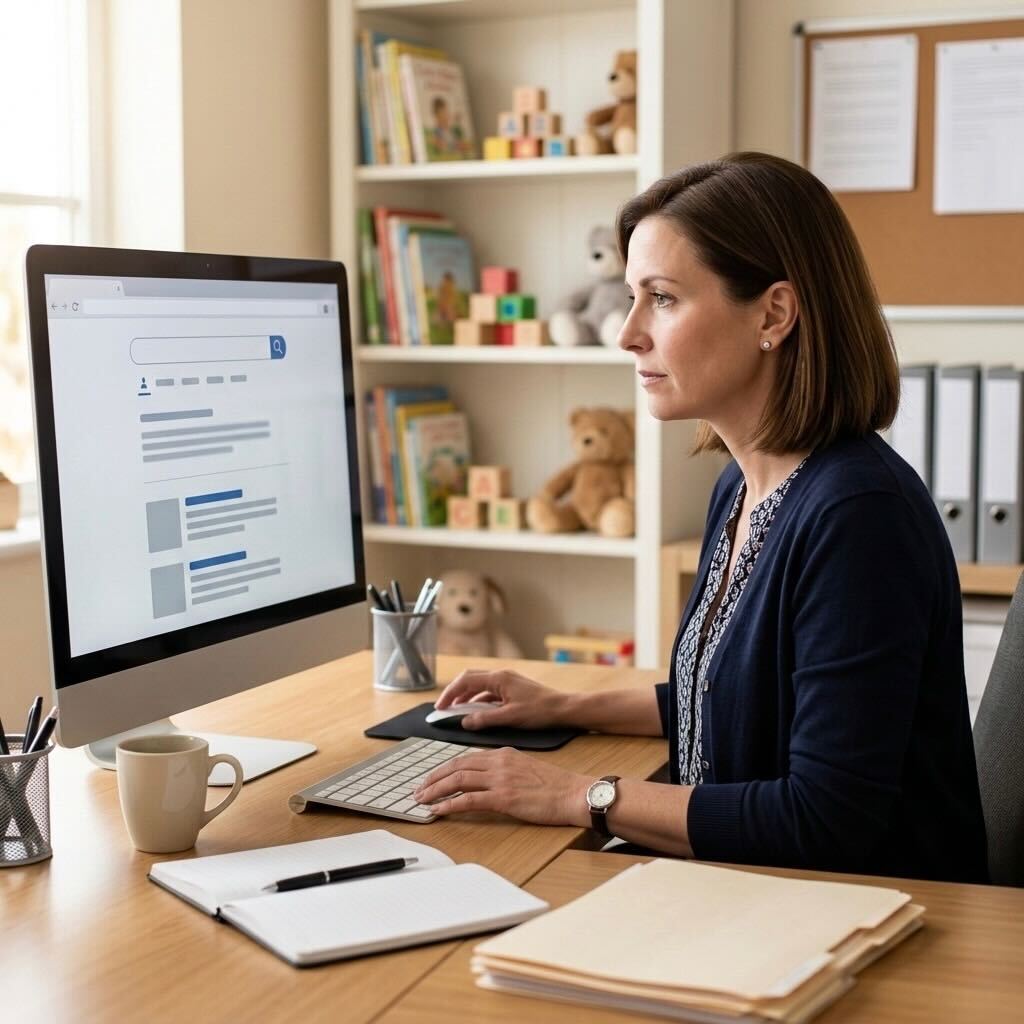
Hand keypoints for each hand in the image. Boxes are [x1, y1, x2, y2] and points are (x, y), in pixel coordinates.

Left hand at [413, 747, 590, 825]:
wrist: (574, 793)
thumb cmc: (556, 785)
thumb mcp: (526, 768)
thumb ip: (505, 769)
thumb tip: (487, 780)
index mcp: (504, 753)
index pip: (466, 757)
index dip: (445, 768)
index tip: (432, 777)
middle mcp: (499, 762)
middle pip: (456, 766)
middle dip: (434, 778)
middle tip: (418, 789)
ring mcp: (500, 779)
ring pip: (458, 780)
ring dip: (435, 790)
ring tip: (422, 800)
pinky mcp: (504, 797)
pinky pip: (469, 800)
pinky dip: (449, 805)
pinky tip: (438, 811)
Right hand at [433, 669, 567, 730]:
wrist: (563, 708)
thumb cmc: (540, 711)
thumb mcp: (510, 718)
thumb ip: (485, 719)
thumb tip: (465, 721)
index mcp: (499, 678)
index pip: (466, 681)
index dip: (450, 693)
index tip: (440, 707)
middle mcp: (501, 675)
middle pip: (470, 679)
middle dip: (455, 692)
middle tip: (444, 708)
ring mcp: (507, 681)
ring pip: (479, 685)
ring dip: (466, 696)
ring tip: (456, 711)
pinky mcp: (512, 688)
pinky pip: (489, 691)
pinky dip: (478, 700)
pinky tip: (476, 712)